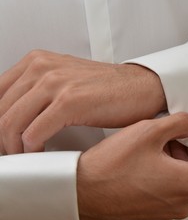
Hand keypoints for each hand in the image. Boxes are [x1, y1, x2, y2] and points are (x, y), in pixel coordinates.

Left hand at [0, 50, 166, 153]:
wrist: (142, 87)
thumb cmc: (109, 89)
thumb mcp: (66, 80)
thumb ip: (38, 92)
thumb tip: (16, 118)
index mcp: (37, 61)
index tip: (3, 139)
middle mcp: (42, 68)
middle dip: (1, 140)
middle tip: (9, 154)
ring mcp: (55, 83)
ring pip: (11, 124)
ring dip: (13, 148)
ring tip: (22, 158)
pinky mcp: (70, 101)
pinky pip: (33, 134)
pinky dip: (31, 150)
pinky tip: (40, 154)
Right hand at [76, 112, 187, 219]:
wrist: (80, 191)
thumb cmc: (109, 168)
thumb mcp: (150, 132)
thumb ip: (184, 123)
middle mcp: (183, 202)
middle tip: (179, 129)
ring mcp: (169, 209)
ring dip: (180, 157)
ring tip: (160, 140)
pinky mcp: (156, 210)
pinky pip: (173, 187)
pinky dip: (170, 170)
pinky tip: (151, 156)